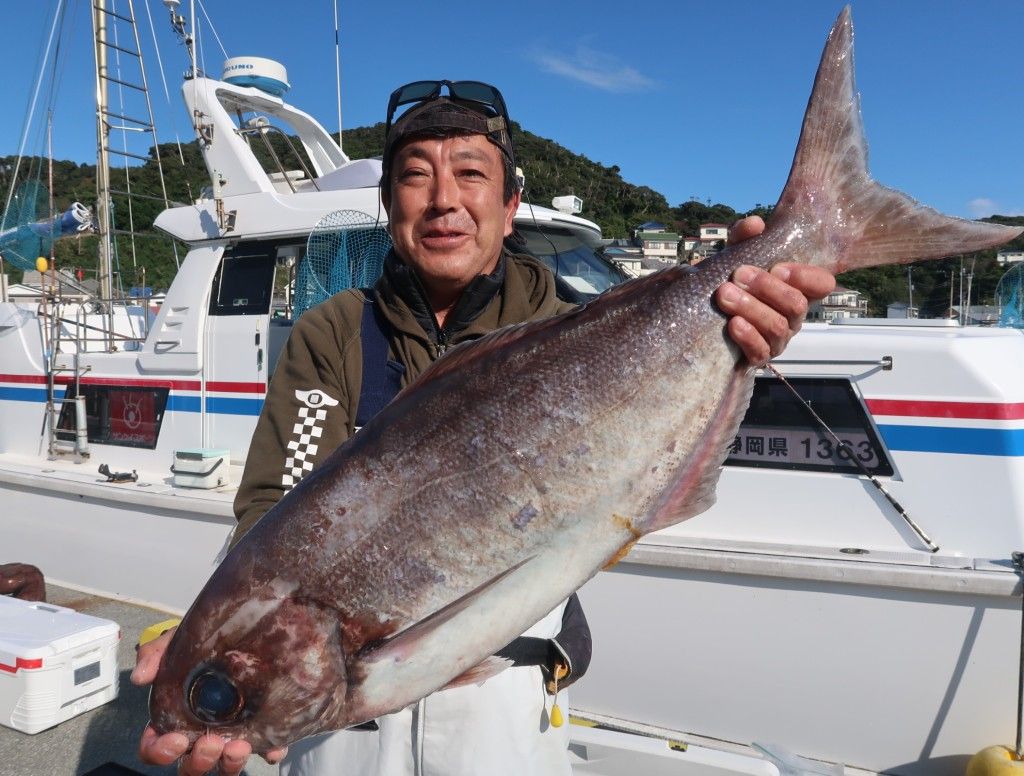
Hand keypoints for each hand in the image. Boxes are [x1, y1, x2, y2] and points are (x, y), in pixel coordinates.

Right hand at [131, 627, 286, 774]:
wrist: (240, 628)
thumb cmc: (201, 642)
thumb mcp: (175, 643)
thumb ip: (155, 655)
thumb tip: (140, 678)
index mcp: (173, 717)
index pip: (156, 748)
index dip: (160, 751)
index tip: (175, 739)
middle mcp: (199, 732)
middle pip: (190, 765)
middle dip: (198, 761)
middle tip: (211, 741)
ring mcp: (230, 733)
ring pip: (223, 766)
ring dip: (229, 764)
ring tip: (240, 746)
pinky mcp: (259, 729)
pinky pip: (264, 751)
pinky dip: (268, 754)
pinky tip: (273, 748)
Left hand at [716, 216, 834, 364]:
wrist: (698, 321)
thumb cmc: (727, 285)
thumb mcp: (733, 258)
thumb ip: (743, 239)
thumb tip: (755, 224)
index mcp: (792, 289)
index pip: (822, 284)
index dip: (807, 276)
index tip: (779, 267)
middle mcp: (791, 317)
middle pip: (796, 305)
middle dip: (767, 288)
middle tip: (738, 274)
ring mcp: (776, 340)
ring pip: (777, 327)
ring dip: (751, 308)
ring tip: (724, 294)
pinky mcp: (757, 357)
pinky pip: (760, 351)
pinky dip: (747, 336)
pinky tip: (732, 324)